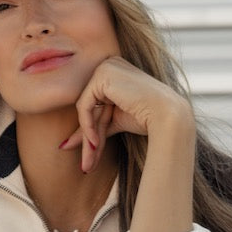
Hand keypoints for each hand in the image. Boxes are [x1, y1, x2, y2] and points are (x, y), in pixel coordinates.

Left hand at [60, 57, 194, 173]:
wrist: (167, 117)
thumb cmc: (147, 120)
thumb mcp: (114, 123)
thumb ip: (92, 129)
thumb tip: (64, 144)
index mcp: (113, 72)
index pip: (94, 105)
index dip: (91, 133)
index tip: (88, 158)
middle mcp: (108, 65)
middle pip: (89, 108)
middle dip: (88, 139)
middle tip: (85, 166)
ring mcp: (106, 67)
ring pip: (85, 108)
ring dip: (87, 137)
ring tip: (89, 162)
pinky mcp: (103, 75)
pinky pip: (85, 105)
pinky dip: (87, 126)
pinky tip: (96, 142)